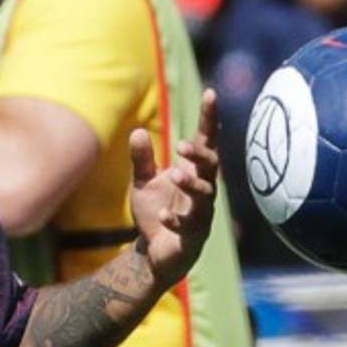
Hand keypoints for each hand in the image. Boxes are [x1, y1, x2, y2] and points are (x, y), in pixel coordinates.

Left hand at [128, 90, 219, 285]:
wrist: (153, 254)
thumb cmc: (157, 212)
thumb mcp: (143, 182)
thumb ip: (142, 160)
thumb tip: (136, 131)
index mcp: (193, 172)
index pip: (205, 141)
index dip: (210, 119)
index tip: (210, 93)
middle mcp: (203, 191)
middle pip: (211, 167)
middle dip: (200, 155)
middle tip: (182, 146)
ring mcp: (201, 215)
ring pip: (205, 196)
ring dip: (191, 185)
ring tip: (175, 175)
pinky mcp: (193, 239)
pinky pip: (189, 228)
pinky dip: (176, 221)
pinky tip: (164, 215)